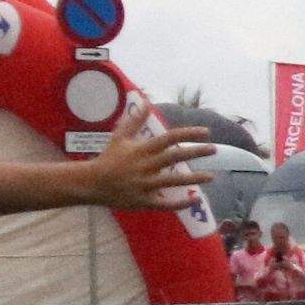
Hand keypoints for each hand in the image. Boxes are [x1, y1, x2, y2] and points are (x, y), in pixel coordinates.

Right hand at [82, 120, 220, 211]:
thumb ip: (135, 121)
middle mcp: (144, 166)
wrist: (91, 183)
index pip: (169, 138)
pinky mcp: (143, 201)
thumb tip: (146, 101)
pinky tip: (194, 199)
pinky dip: (179, 203)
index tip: (206, 132)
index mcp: (141, 150)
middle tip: (214, 149)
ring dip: (193, 179)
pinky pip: (164, 203)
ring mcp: (144, 184)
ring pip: (173, 181)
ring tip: (211, 176)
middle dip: (196, 153)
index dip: (188, 134)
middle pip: (174, 157)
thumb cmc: (108, 158)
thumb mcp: (120, 137)